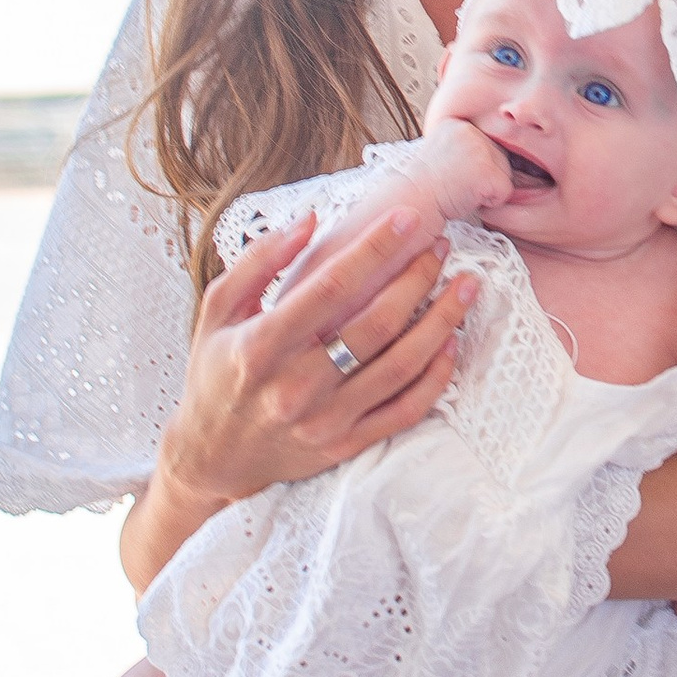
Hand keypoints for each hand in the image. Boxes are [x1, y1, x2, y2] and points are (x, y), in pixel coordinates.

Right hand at [123, 199, 477, 590]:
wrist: (211, 458)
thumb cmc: (215, 373)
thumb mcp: (218, 310)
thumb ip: (259, 261)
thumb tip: (310, 220)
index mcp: (261, 345)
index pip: (330, 287)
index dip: (373, 249)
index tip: (406, 218)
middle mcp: (295, 386)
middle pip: (375, 325)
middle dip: (417, 279)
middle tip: (441, 248)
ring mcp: (324, 420)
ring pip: (399, 367)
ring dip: (441, 322)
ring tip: (465, 287)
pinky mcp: (345, 445)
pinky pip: (404, 411)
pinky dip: (435, 377)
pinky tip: (450, 344)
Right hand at [412, 117, 509, 222]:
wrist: (410, 204)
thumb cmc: (423, 189)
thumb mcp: (442, 154)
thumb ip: (465, 149)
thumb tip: (490, 156)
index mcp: (457, 124)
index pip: (487, 146)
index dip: (473, 168)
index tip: (451, 175)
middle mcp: (470, 131)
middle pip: (500, 158)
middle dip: (484, 178)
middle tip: (456, 185)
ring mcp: (479, 150)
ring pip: (505, 175)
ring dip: (487, 190)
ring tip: (460, 190)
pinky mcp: (487, 171)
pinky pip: (505, 192)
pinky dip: (490, 203)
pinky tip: (466, 198)